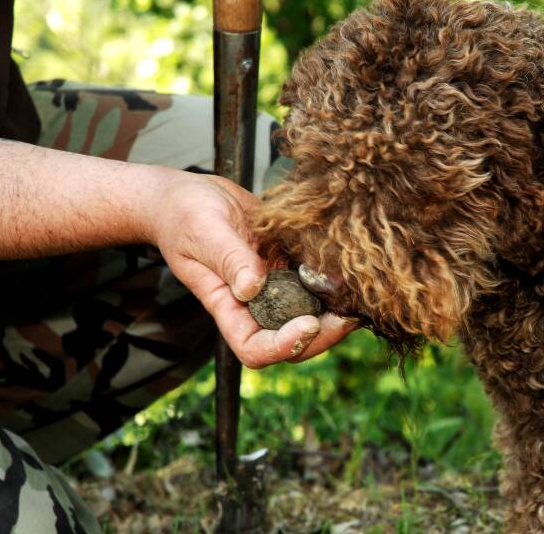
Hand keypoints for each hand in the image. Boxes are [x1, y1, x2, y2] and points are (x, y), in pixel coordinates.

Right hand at [144, 169, 355, 367]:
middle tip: (350, 315)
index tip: (308, 323)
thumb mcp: (204, 232)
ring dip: (335, 311)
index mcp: (227, 306)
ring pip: (309, 314)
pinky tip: (351, 267)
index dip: (284, 346)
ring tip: (359, 295)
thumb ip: (229, 259)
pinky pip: (314, 282)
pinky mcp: (287, 264)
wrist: (188, 195)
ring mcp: (273, 285)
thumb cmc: (184, 215)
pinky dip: (334, 281)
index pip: (254, 348)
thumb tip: (252, 288)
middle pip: (291, 340)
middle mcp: (253, 303)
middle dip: (323, 335)